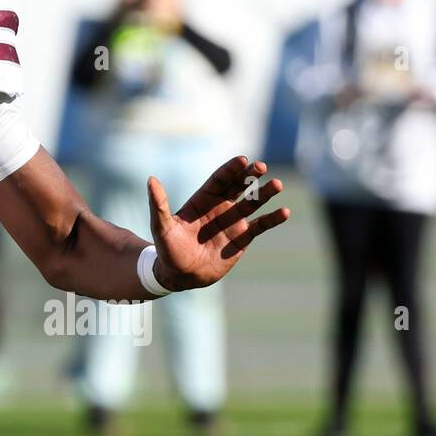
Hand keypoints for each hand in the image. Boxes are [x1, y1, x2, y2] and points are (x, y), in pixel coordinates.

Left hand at [148, 156, 288, 291]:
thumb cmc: (167, 249)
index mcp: (201, 201)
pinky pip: (260, 226)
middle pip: (238, 187)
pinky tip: (285, 212)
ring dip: (264, 194)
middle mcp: (219, 208)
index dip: (230, 170)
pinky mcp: (242, 238)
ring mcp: (232, 222)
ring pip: (252, 204)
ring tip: (277, 185)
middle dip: (249, 176)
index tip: (243, 160)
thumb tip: (151, 180)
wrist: (180, 275)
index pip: (218, 180)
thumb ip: (158, 204)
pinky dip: (272, 219)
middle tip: (260, 166)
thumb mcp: (160, 226)